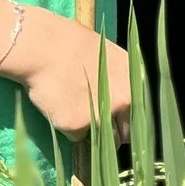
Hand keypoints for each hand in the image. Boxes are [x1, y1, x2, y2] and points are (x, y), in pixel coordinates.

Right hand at [0, 5, 130, 136]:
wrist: (44, 47)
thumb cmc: (74, 45)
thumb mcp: (111, 57)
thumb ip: (122, 79)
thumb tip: (123, 98)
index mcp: (135, 83)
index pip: (140, 114)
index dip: (127, 120)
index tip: (119, 123)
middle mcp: (125, 101)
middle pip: (125, 133)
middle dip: (113, 132)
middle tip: (96, 122)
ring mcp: (102, 115)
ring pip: (103, 141)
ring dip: (93, 135)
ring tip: (77, 114)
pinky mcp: (77, 126)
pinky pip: (76, 136)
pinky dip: (69, 128)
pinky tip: (61, 108)